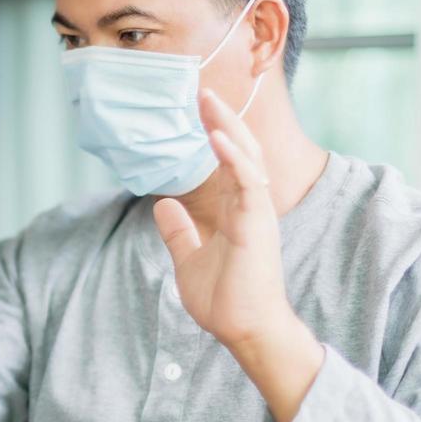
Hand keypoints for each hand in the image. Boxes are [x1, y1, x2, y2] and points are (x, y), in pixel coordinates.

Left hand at [153, 89, 320, 421]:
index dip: (215, 133)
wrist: (244, 330)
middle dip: (221, 119)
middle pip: (239, 150)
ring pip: (246, 158)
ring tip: (207, 102)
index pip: (228, 161)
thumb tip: (162, 205)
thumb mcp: (189, 259)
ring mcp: (257, 213)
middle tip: (200, 91)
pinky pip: (249, 182)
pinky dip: (234, 158)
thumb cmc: (224, 299)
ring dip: (227, 128)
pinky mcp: (258, 224)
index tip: (196, 108)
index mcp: (237, 210)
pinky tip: (218, 138)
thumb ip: (179, 232)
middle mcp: (250, 205)